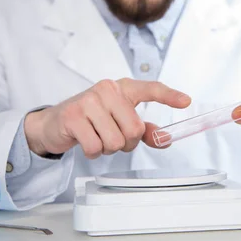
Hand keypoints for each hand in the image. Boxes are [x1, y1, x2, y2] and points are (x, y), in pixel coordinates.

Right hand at [24, 78, 190, 157]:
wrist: (54, 123)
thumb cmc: (91, 119)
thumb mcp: (118, 120)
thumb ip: (143, 129)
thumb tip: (165, 139)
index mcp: (122, 88)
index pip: (150, 88)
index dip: (169, 96)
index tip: (186, 101)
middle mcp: (107, 89)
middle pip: (134, 129)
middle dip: (126, 143)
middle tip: (111, 137)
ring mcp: (88, 101)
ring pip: (116, 141)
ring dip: (108, 148)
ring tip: (96, 137)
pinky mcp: (73, 116)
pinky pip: (95, 147)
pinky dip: (93, 152)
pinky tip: (84, 141)